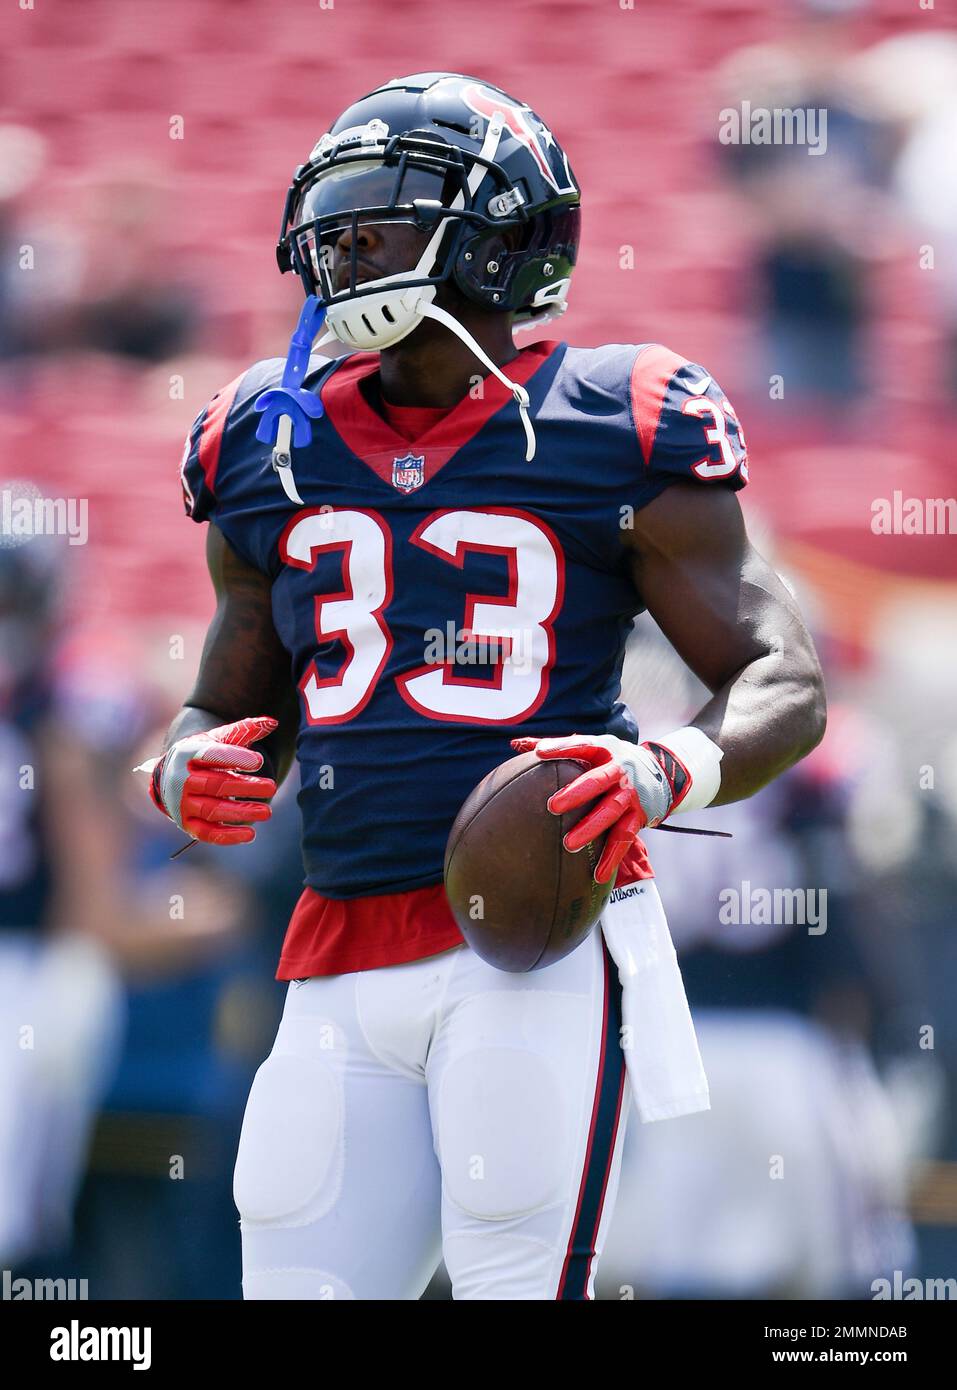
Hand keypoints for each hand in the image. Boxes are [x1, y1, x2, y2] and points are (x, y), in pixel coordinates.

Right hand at [138, 715, 277, 845]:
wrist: (168, 777)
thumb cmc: (201, 756)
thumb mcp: (217, 739)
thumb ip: (243, 731)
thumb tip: (272, 722)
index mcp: (188, 754)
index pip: (211, 755)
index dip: (235, 758)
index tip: (259, 762)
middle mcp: (181, 780)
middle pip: (215, 784)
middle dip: (244, 787)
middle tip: (271, 787)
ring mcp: (182, 804)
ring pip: (213, 810)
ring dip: (241, 813)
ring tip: (266, 811)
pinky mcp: (186, 824)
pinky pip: (207, 833)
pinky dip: (228, 836)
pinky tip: (250, 835)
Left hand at [510, 733, 677, 883]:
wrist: (662, 772)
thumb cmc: (611, 760)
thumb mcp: (592, 747)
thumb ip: (556, 746)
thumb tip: (514, 743)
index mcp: (604, 751)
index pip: (581, 745)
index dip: (561, 747)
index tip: (538, 752)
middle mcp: (619, 771)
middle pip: (598, 781)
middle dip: (576, 793)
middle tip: (552, 806)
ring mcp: (630, 795)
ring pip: (610, 812)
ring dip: (591, 829)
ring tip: (568, 845)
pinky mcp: (638, 817)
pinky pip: (624, 839)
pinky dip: (611, 858)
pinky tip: (597, 875)